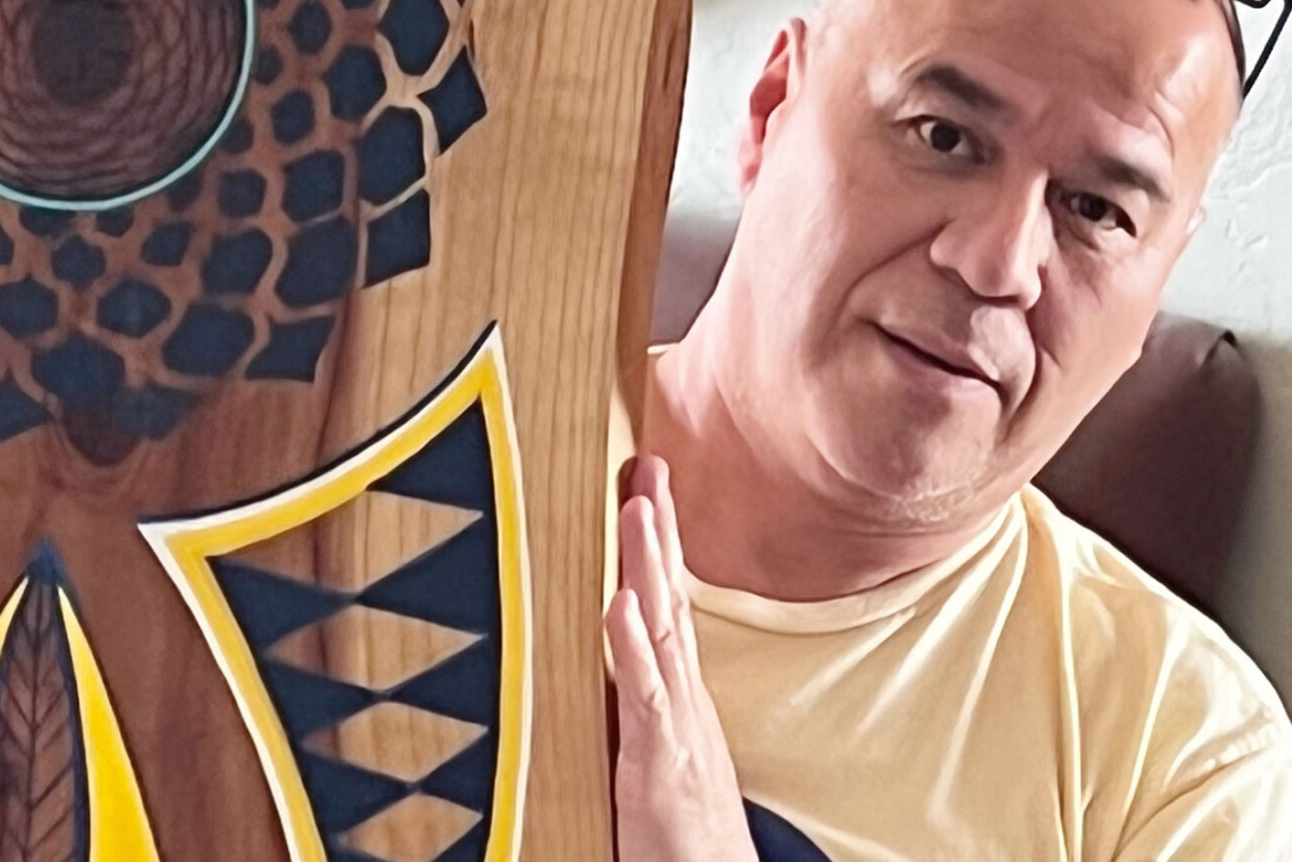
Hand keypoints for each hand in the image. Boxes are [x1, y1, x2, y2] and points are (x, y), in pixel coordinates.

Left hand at [606, 454, 757, 861]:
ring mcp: (676, 728)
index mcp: (678, 698)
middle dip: (658, 534)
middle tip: (650, 468)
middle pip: (670, 601)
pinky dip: (631, 647)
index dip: (657, 550)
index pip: (667, 607)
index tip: (646, 491)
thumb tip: (608, 665)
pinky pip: (645, 696)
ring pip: (661, 632)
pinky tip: (618, 604)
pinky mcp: (661, 763)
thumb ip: (634, 711)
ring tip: (637, 508)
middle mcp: (682, 702)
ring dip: (647, 568)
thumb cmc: (681, 837)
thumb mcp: (654, 759)